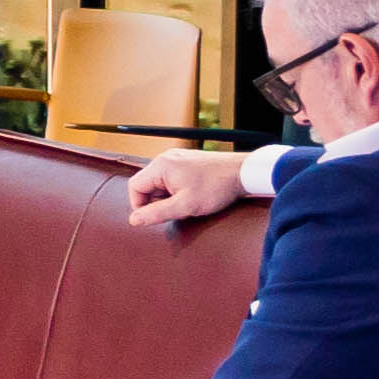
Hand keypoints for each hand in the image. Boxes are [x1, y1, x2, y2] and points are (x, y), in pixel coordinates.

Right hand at [122, 150, 247, 228]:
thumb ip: (157, 213)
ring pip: (159, 182)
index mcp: (160, 166)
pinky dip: (176, 189)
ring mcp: (176, 158)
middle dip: (156, 201)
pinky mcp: (186, 160)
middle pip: (146, 184)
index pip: (135, 187)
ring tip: (187, 203)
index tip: (154, 217)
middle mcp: (165, 158)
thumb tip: (134, 220)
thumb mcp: (185, 206)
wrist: (244, 173)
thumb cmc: (216, 187)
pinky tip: (192, 195)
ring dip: (167, 196)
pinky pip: (171, 177)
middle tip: (176, 211)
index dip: (139, 205)